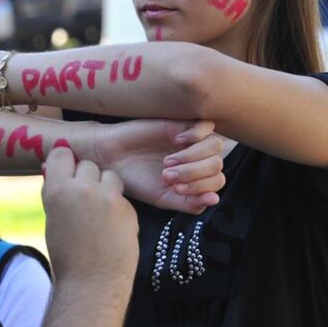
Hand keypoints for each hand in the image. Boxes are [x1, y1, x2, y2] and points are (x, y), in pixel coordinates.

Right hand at [42, 147, 138, 282]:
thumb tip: (52, 168)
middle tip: (83, 200)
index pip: (62, 154)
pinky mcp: (128, 209)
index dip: (65, 163)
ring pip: (109, 176)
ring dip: (105, 187)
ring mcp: (109, 198)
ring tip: (99, 212)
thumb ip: (55, 191)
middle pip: (88, 164)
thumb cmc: (66, 254)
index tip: (66, 174)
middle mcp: (83, 188)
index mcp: (58, 190)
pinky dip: (117, 207)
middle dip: (86, 177)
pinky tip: (111, 227)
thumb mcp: (52, 218)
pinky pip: (121, 197)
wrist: (92, 282)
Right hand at [91, 120, 224, 213]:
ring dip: (192, 158)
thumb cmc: (135, 179)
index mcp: (195, 178)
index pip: (216, 183)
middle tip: (166, 176)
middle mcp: (196, 159)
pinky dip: (196, 135)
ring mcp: (191, 141)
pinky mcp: (182, 123)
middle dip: (193, 174)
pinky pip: (206, 125)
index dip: (200, 188)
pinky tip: (176, 140)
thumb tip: (214, 199)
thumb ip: (189, 203)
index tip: (174, 188)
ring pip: (214, 146)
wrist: (111, 159)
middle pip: (217, 165)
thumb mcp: (163, 198)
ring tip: (167, 162)